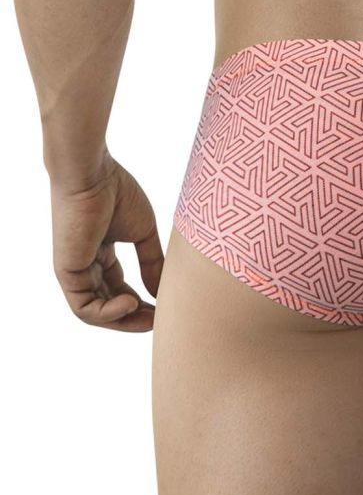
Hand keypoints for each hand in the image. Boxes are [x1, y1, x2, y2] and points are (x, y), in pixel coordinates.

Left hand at [50, 154, 163, 331]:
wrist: (93, 174)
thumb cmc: (117, 193)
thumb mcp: (143, 232)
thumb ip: (151, 262)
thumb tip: (162, 291)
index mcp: (101, 253)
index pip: (118, 287)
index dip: (141, 302)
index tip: (164, 307)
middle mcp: (86, 264)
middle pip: (108, 303)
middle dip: (134, 317)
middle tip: (159, 320)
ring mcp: (74, 270)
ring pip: (96, 311)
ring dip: (123, 320)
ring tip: (149, 318)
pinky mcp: (66, 273)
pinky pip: (84, 307)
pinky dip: (108, 313)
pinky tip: (131, 302)